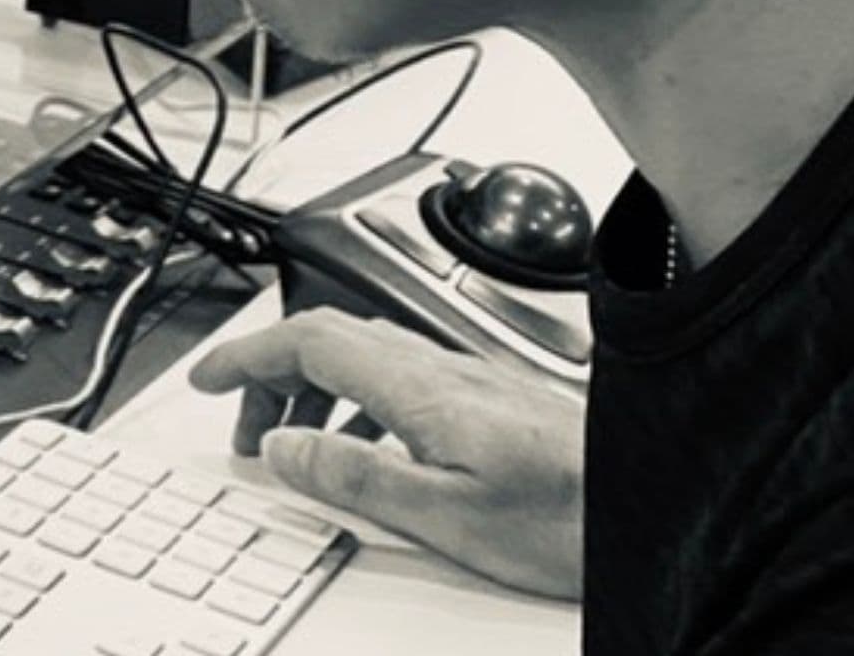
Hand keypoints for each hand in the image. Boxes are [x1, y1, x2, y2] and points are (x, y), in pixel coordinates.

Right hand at [187, 307, 584, 599]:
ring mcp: (466, 378)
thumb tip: (284, 445)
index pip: (308, 341)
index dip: (247, 355)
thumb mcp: (441, 513)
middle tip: (241, 427)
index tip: (207, 378)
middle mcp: (441, 367)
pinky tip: (365, 444)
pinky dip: (355, 400)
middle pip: (330, 339)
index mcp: (418, 386)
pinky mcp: (486, 398)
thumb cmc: (563, 514)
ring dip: (312, 390)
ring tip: (295, 445)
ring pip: (364, 358)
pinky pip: (398, 378)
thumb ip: (355, 473)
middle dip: (270, 374)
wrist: (647, 497)